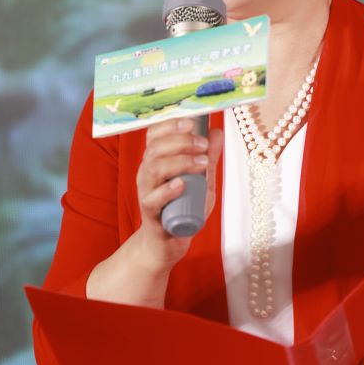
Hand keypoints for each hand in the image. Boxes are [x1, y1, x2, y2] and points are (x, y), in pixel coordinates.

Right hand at [134, 117, 223, 269]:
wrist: (168, 242)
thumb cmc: (182, 207)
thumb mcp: (200, 179)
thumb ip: (207, 157)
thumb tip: (217, 132)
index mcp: (156, 159)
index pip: (155, 134)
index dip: (170, 124)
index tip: (191, 122)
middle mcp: (147, 172)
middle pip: (156, 148)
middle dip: (181, 141)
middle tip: (204, 145)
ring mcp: (146, 192)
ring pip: (155, 169)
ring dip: (180, 161)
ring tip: (202, 163)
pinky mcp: (150, 213)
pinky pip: (153, 199)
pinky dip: (168, 189)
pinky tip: (182, 184)